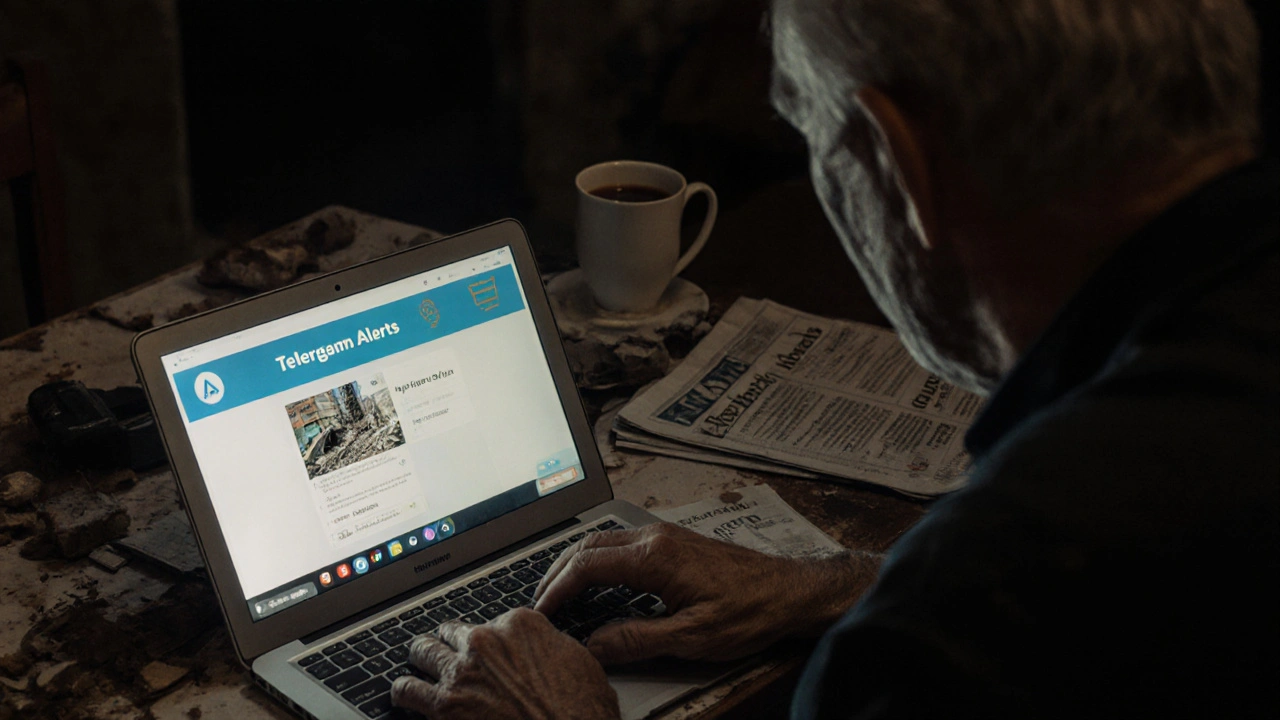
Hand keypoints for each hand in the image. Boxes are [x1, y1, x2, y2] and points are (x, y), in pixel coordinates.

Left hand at [391, 609, 619, 719]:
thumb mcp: (579, 662)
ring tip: (420, 662)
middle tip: (452, 653)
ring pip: (424, 650)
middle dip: (454, 643)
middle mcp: (486, 641)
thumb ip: (552, 646)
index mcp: (520, 624)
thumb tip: (545, 648)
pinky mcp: (443, 706)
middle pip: (454, 631)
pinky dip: (403, 691)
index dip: (493, 639)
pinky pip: (406, 689)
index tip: (491, 649)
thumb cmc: (581, 711)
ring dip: (422, 658)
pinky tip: (405, 693)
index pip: (493, 620)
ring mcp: (461, 672)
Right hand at [533, 522, 878, 664]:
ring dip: (577, 566)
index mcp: (654, 556)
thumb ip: (638, 640)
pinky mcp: (674, 543)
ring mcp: (664, 536)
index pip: (585, 566)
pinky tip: (598, 586)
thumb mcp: (692, 637)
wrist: (791, 591)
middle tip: (542, 605)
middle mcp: (654, 537)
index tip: (542, 613)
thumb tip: (595, 645)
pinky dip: (598, 563)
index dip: (557, 590)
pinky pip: (622, 545)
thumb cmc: (750, 611)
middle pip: (587, 547)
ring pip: (603, 542)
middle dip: (558, 575)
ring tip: (562, 596)